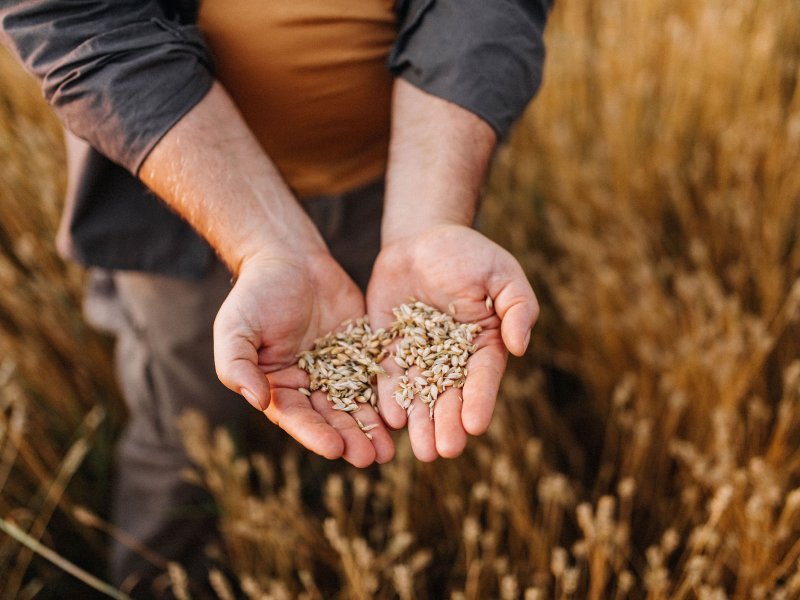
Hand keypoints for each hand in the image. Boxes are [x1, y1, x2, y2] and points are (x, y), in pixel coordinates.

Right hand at [214, 251, 393, 466]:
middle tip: (371, 458)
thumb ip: (238, 366)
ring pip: (358, 404)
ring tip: (391, 451)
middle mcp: (310, 385)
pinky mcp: (363, 351)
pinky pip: (378, 376)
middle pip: (332, 418)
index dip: (315, 434)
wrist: (290, 257)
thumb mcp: (236, 328)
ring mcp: (339, 369)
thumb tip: (257, 400)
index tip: (334, 449)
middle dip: (351, 438)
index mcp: (279, 386)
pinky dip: (389, 396)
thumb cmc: (256, 293)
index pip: (297, 417)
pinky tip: (405, 412)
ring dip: (373, 428)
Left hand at [366, 223, 537, 460]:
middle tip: (444, 450)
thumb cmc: (468, 254)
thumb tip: (520, 346)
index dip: (480, 402)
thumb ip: (517, 306)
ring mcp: (418, 357)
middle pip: (450, 396)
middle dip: (447, 424)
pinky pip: (388, 378)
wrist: (422, 240)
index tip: (475, 426)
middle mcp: (451, 359)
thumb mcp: (500, 272)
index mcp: (484, 345)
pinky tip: (390, 418)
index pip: (483, 378)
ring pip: (419, 396)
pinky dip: (389, 398)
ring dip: (420, 423)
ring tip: (421, 449)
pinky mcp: (389, 350)